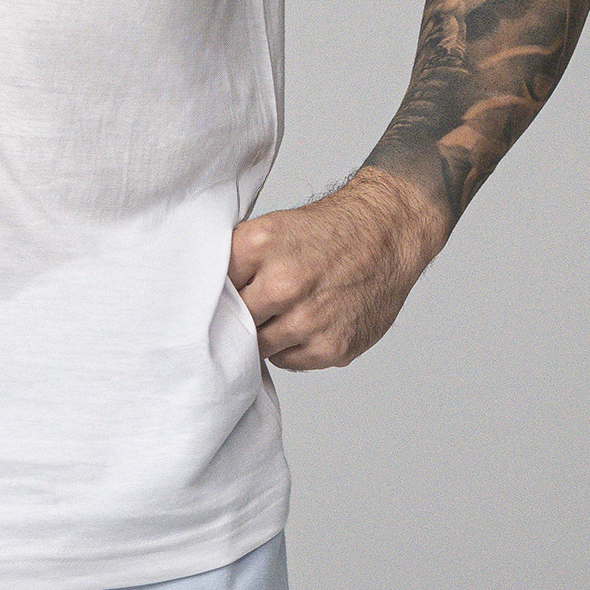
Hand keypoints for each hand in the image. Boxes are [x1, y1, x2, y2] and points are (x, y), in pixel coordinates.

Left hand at [229, 167, 448, 370]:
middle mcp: (284, 283)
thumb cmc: (326, 232)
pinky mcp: (331, 347)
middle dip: (238, 319)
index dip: (215, 296)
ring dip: (264, 335)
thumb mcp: (271, 228)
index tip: (218, 301)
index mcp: (259, 247)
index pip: (211, 289)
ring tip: (279, 314)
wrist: (386, 233)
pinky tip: (304, 323)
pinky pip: (289, 361)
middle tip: (246, 312)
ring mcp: (309, 319)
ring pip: (259, 347)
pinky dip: (290, 348)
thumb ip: (236, 262)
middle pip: (234, 322)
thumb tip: (203, 297)